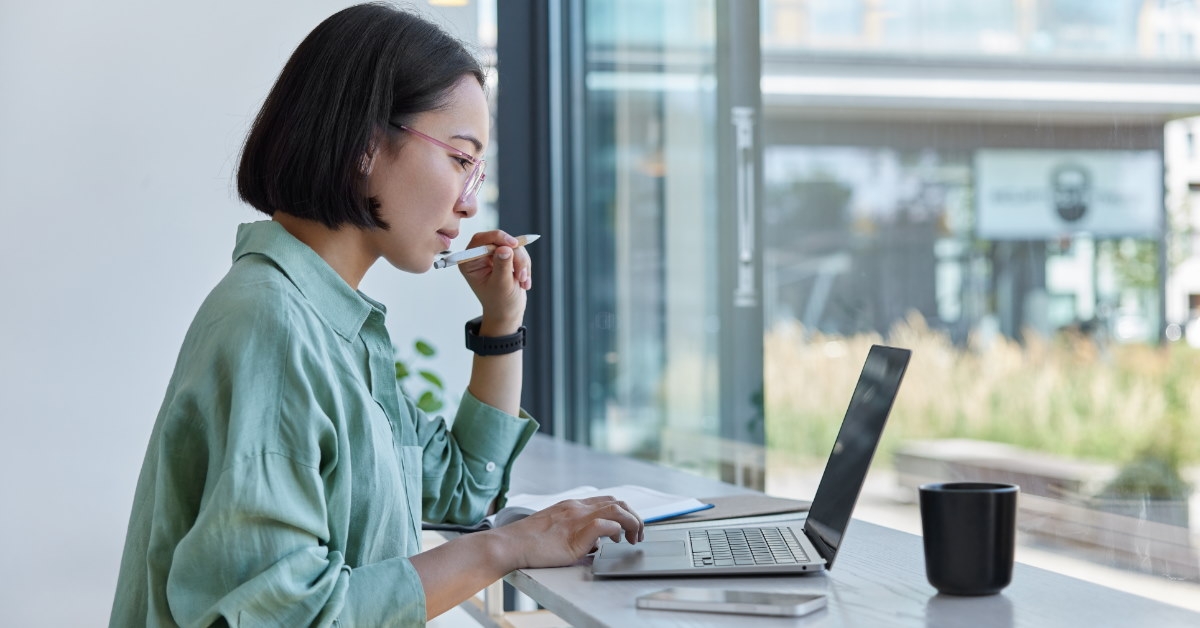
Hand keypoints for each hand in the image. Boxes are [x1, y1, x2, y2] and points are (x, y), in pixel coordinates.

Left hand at [458, 230, 530, 332]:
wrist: (508, 311)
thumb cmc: (499, 303)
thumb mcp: (501, 285)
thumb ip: (502, 266)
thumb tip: (505, 249)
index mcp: (470, 262)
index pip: (481, 240)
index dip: (498, 238)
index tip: (513, 245)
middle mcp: (479, 256)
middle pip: (500, 241)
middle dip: (515, 257)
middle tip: (522, 274)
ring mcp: (493, 256)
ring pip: (513, 246)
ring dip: (522, 263)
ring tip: (523, 281)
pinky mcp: (505, 257)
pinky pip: (519, 252)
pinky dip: (525, 266)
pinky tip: (524, 280)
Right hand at [491, 496, 644, 569]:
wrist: (510, 544)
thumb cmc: (528, 542)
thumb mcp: (557, 532)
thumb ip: (577, 533)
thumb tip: (596, 545)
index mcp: (572, 506)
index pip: (607, 500)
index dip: (624, 512)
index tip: (629, 527)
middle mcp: (576, 507)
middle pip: (617, 501)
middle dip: (634, 517)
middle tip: (637, 534)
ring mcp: (576, 518)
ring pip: (616, 508)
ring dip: (631, 523)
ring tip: (633, 538)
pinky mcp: (575, 533)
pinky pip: (604, 524)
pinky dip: (616, 530)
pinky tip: (616, 541)